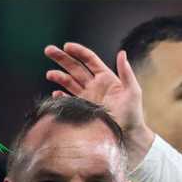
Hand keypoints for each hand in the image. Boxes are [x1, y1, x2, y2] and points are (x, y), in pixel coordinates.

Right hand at [43, 42, 155, 160]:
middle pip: (75, 67)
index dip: (77, 51)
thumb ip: (126, 72)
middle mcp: (94, 85)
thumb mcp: (133, 91)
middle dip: (61, 58)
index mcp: (106, 77)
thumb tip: (122, 53)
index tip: (66, 46)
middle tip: (48, 50)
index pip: (89, 59)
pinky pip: (69, 100)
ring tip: (49, 74)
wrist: (127, 135)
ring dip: (58, 76)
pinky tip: (56, 94)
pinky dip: (61, 97)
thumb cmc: (133, 113)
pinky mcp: (83, 109)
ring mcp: (87, 97)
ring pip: (69, 82)